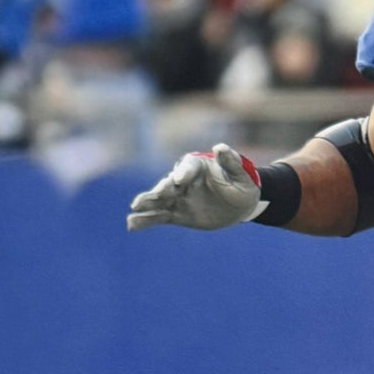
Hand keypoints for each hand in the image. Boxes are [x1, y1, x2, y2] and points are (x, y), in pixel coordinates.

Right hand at [127, 143, 261, 231]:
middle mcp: (183, 180)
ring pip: (159, 200)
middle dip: (163, 189)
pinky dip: (145, 221)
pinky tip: (131, 225)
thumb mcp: (242, 175)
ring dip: (147, 204)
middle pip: (169, 184)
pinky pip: (159, 217)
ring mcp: (177, 198)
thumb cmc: (242, 185)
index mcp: (198, 167)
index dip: (184, 172)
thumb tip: (220, 148)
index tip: (180, 180)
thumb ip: (231, 163)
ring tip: (135, 208)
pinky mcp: (176, 214)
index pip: (188, 167)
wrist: (240, 205)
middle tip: (158, 195)